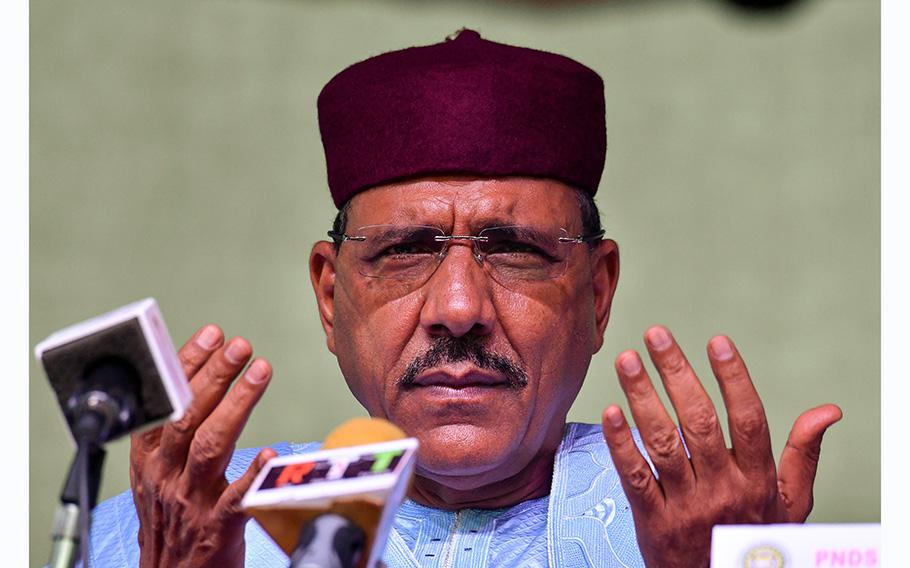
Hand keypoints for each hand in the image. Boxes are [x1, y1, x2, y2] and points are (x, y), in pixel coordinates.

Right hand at [129, 324, 275, 567]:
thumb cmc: (171, 520)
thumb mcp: (159, 472)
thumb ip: (176, 431)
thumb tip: (199, 375)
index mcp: (150, 459)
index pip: (164, 402)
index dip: (185, 365)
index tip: (212, 335)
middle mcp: (166, 476)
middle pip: (187, 417)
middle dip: (214, 375)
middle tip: (240, 344)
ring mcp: (190, 501)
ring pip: (210, 445)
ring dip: (236, 404)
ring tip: (260, 371)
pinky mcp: (217, 528)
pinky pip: (236, 499)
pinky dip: (252, 474)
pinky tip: (271, 452)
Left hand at [601, 325, 841, 567]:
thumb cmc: (755, 539)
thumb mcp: (791, 503)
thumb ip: (803, 454)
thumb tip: (827, 411)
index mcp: (757, 479)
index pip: (748, 419)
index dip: (734, 378)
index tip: (717, 341)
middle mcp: (723, 488)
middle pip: (699, 422)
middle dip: (676, 373)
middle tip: (657, 335)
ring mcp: (686, 505)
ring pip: (662, 442)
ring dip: (642, 396)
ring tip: (627, 359)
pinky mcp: (653, 521)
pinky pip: (635, 477)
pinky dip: (621, 444)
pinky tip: (611, 412)